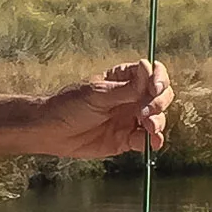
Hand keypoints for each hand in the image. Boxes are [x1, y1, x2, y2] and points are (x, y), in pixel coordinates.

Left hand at [35, 59, 173, 157]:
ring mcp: (130, 119)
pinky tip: (152, 144)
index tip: (155, 88)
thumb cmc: (69, 106)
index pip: (152, 73)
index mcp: (124, 79)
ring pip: (157, 118)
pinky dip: (153, 142)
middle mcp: (131, 98)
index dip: (159, 79)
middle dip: (159, 103)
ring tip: (149, 127)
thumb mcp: (97, 94)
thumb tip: (148, 68)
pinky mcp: (126, 139)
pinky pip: (147, 140)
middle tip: (145, 113)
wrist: (50, 133)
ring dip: (158, 122)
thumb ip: (125, 88)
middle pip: (160, 96)